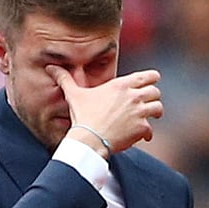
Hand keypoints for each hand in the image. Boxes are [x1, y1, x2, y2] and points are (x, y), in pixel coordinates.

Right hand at [46, 65, 162, 153]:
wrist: (89, 139)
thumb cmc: (82, 116)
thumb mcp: (74, 95)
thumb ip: (65, 80)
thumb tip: (50, 68)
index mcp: (121, 85)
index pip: (149, 76)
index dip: (152, 80)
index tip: (150, 84)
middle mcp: (134, 96)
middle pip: (155, 92)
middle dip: (152, 98)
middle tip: (148, 104)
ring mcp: (139, 112)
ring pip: (158, 108)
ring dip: (154, 114)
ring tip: (149, 119)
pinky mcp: (141, 128)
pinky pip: (151, 129)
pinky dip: (147, 133)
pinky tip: (142, 137)